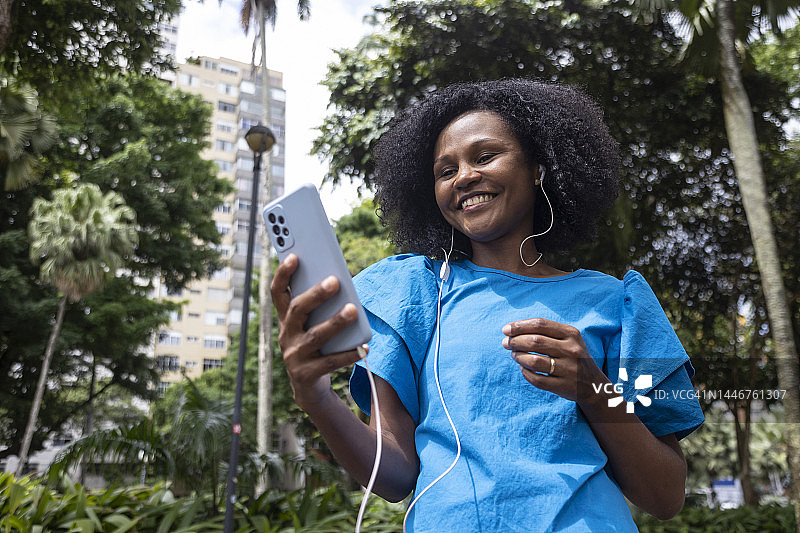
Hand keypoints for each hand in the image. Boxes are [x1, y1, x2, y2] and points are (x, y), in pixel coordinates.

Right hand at [271, 253, 366, 410]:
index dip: (283, 274)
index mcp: (286, 319)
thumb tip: (340, 283)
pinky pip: (329, 362)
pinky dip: (348, 354)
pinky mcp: (306, 375)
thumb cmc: (317, 347)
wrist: (310, 388)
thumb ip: (320, 306)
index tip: (295, 256)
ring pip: (315, 335)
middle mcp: (286, 336)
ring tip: (353, 310)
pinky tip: (364, 347)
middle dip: (316, 294)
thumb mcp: (313, 325)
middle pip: (297, 310)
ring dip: (335, 322)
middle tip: (335, 281)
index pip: (278, 293)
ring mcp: (294, 356)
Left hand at [501, 318, 607, 404]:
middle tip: (506, 343)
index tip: (505, 330)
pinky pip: (537, 380)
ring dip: (518, 357)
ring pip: (534, 361)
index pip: (540, 324)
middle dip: (515, 341)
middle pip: (535, 341)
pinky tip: (523, 368)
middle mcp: (572, 350)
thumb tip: (511, 331)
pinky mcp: (564, 386)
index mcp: (571, 334)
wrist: (593, 384)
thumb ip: (544, 332)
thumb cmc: (571, 356)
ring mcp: (569, 369)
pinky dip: (525, 373)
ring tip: (514, 355)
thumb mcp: (566, 339)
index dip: (519, 326)